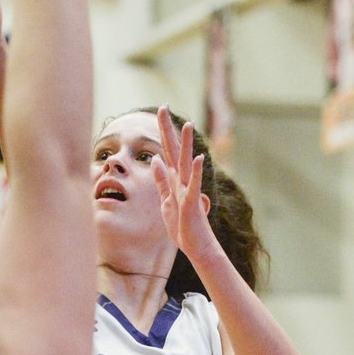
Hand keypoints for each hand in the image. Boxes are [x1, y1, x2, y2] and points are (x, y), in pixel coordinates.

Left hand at [151, 106, 218, 261]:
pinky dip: (196, 172)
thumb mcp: (165, 200)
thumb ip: (161, 180)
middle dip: (168, 129)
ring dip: (186, 144)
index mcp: (174, 180)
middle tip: (163, 106)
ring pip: (185, 164)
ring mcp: (188, 191)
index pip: (166, 151)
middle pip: (174, 151)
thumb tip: (155, 159)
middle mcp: (182, 181)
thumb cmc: (182, 225)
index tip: (159, 111)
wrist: (197, 247)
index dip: (162, 132)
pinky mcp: (192, 203)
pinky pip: (194, 185)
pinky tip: (198, 157)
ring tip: (187, 124)